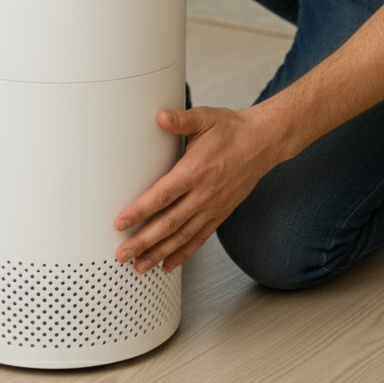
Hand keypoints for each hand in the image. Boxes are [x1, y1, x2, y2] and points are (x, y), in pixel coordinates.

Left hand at [114, 104, 274, 273]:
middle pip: (168, 223)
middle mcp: (204, 194)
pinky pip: (199, 238)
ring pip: (182, 237)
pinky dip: (183, 254)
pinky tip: (167, 264)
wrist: (262, 143)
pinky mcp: (220, 214)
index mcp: (195, 171)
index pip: (162, 196)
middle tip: (122, 254)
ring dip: (159, 253)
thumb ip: (181, 119)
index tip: (120, 223)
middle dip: (143, 241)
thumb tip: (160, 116)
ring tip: (139, 266)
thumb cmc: (232, 130)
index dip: (139, 211)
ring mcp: (213, 207)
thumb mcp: (205, 118)